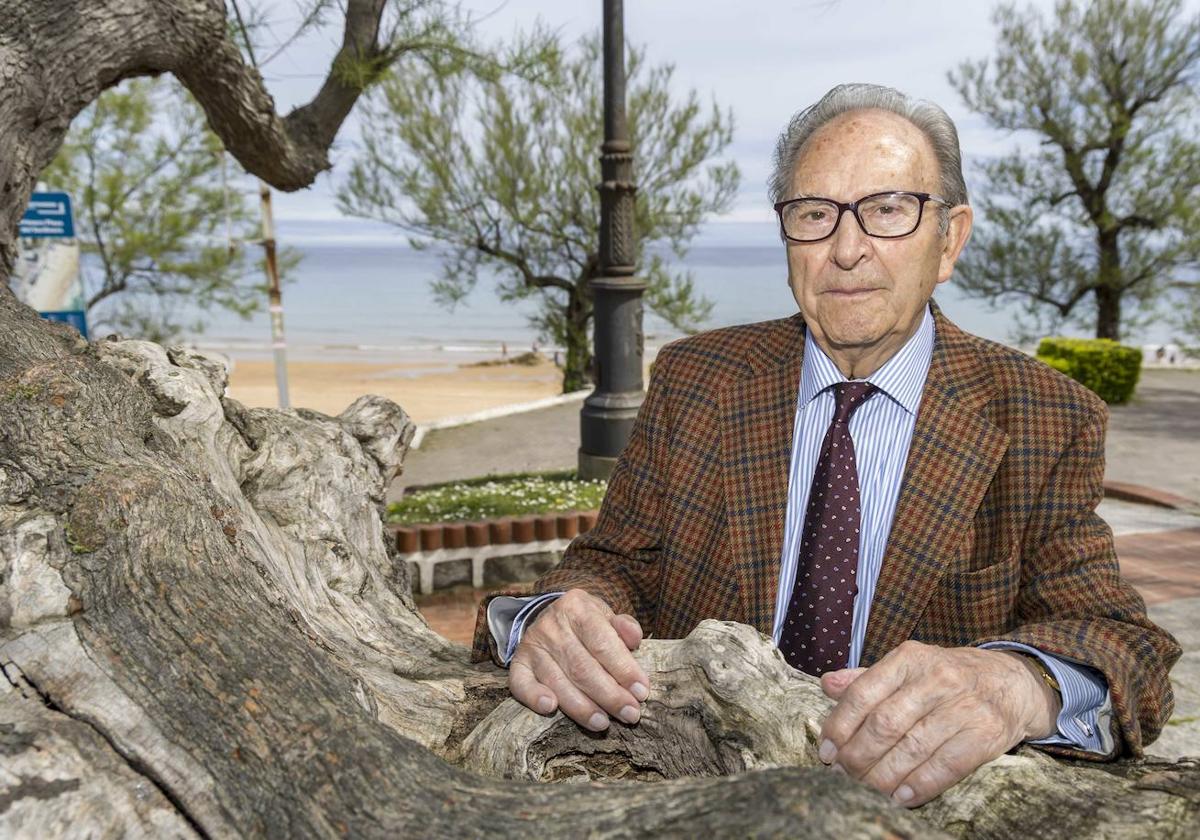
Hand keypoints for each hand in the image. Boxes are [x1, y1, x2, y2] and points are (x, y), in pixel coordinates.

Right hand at [507, 588, 649, 731]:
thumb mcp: (606, 615)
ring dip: (581, 707)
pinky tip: (550, 709)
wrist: (550, 617)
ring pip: (557, 681)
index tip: (641, 692)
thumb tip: (634, 639)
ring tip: (603, 723)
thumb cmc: (586, 623)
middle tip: (630, 714)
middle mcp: (551, 625)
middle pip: (582, 666)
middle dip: (609, 695)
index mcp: (577, 608)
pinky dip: (534, 697)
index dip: (623, 669)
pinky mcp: (518, 664)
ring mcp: (532, 645)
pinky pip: (521, 684)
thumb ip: (623, 626)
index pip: (602, 642)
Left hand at [817, 641, 1060, 806]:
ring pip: (913, 748)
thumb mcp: (908, 667)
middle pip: (885, 724)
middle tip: (843, 774)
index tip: (827, 750)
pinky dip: (920, 784)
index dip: (840, 725)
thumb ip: (866, 678)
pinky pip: (947, 765)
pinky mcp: (987, 733)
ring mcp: (963, 706)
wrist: (1012, 682)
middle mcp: (936, 678)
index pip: (863, 693)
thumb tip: (826, 684)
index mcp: (909, 659)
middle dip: (858, 755)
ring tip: (866, 790)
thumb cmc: (947, 677)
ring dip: (883, 775)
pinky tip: (901, 796)